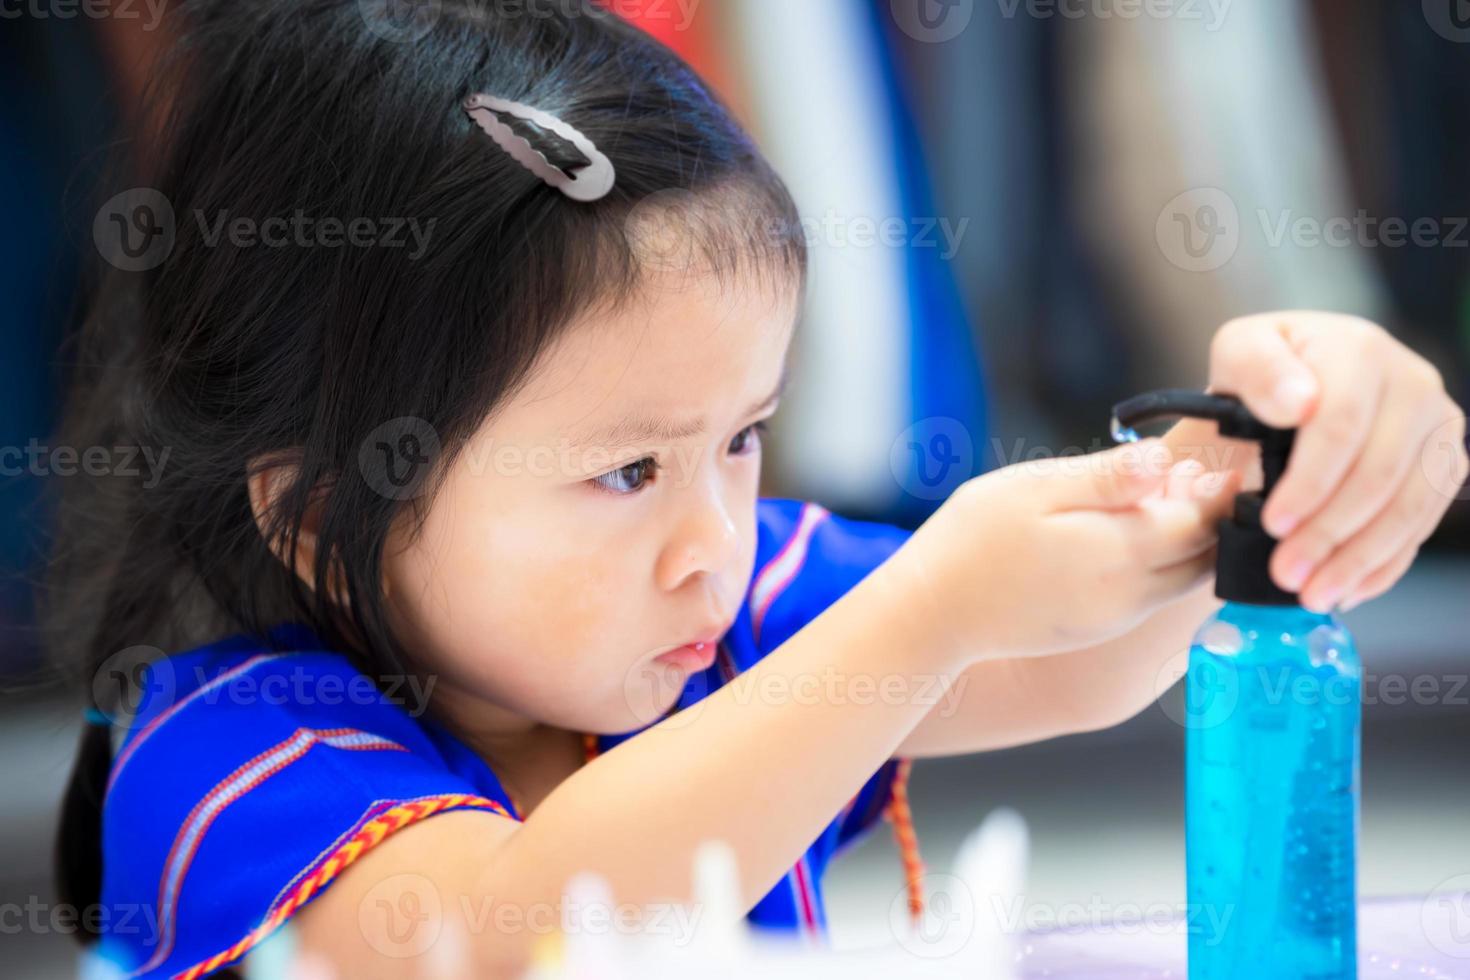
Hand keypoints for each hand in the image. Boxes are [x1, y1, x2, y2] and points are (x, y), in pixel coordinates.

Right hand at [887, 439, 1240, 665]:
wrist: (933, 614)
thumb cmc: (973, 541)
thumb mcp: (1035, 490)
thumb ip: (1107, 477)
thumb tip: (1167, 459)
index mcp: (1122, 553)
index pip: (1203, 522)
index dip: (1220, 492)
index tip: (1222, 463)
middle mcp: (1131, 595)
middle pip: (1204, 557)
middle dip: (1212, 519)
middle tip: (1199, 478)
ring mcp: (1115, 618)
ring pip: (1181, 580)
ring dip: (1187, 544)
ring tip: (1162, 503)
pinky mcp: (1096, 627)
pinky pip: (1150, 595)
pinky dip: (1158, 565)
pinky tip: (1125, 538)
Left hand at [1203, 312, 1467, 612]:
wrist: (1294, 386)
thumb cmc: (1261, 373)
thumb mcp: (1239, 354)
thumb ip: (1257, 370)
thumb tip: (1296, 403)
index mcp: (1360, 350)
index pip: (1342, 425)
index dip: (1309, 482)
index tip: (1273, 523)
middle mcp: (1412, 383)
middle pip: (1378, 474)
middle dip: (1328, 533)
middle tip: (1285, 574)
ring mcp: (1436, 425)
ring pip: (1408, 506)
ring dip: (1358, 559)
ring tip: (1311, 594)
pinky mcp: (1444, 463)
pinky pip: (1422, 524)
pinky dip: (1383, 564)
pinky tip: (1347, 589)